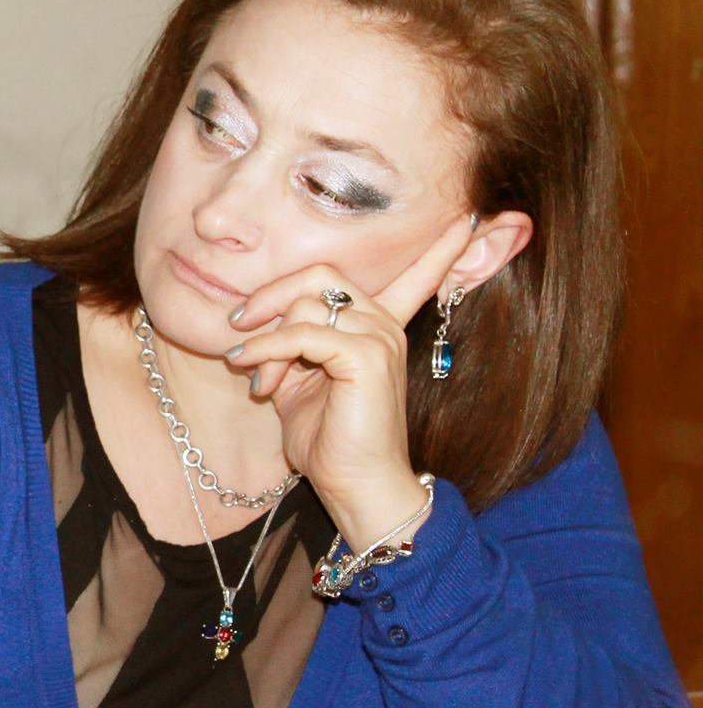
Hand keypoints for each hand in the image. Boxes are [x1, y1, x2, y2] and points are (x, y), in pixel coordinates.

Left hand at [223, 215, 473, 542]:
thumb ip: (287, 347)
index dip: (439, 249)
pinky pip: (302, 333)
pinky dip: (269, 351)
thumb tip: (253, 326)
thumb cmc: (328, 441)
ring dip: (267, 339)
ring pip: (306, 303)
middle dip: (272, 293)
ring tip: (257, 377)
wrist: (355, 487)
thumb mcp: (300, 384)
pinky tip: (257, 374)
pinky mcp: (365, 356)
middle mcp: (384, 326)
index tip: (469, 220)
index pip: (415, 276)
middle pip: (321, 274)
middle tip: (239, 323)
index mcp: (378, 328)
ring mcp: (379, 338)